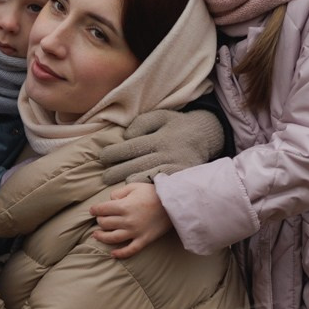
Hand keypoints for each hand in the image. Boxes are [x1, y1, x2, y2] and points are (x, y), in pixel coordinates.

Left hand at [90, 183, 172, 257]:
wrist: (173, 204)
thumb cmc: (153, 193)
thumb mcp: (135, 186)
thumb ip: (119, 192)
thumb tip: (110, 200)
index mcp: (124, 206)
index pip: (102, 209)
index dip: (94, 209)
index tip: (93, 210)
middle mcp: (127, 220)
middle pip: (105, 223)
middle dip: (99, 221)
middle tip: (100, 219)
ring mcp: (135, 232)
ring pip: (112, 238)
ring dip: (102, 237)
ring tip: (96, 235)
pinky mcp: (144, 240)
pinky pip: (130, 250)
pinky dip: (120, 254)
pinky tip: (113, 254)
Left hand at [98, 108, 223, 186]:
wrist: (206, 135)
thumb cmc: (177, 125)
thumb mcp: (161, 116)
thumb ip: (142, 123)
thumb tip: (126, 137)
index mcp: (160, 137)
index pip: (132, 146)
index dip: (115, 152)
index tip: (103, 156)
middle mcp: (167, 153)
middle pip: (137, 164)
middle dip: (117, 171)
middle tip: (104, 177)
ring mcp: (174, 166)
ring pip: (147, 176)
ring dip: (128, 182)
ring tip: (114, 188)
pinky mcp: (180, 176)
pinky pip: (161, 185)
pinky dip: (147, 188)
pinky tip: (135, 192)